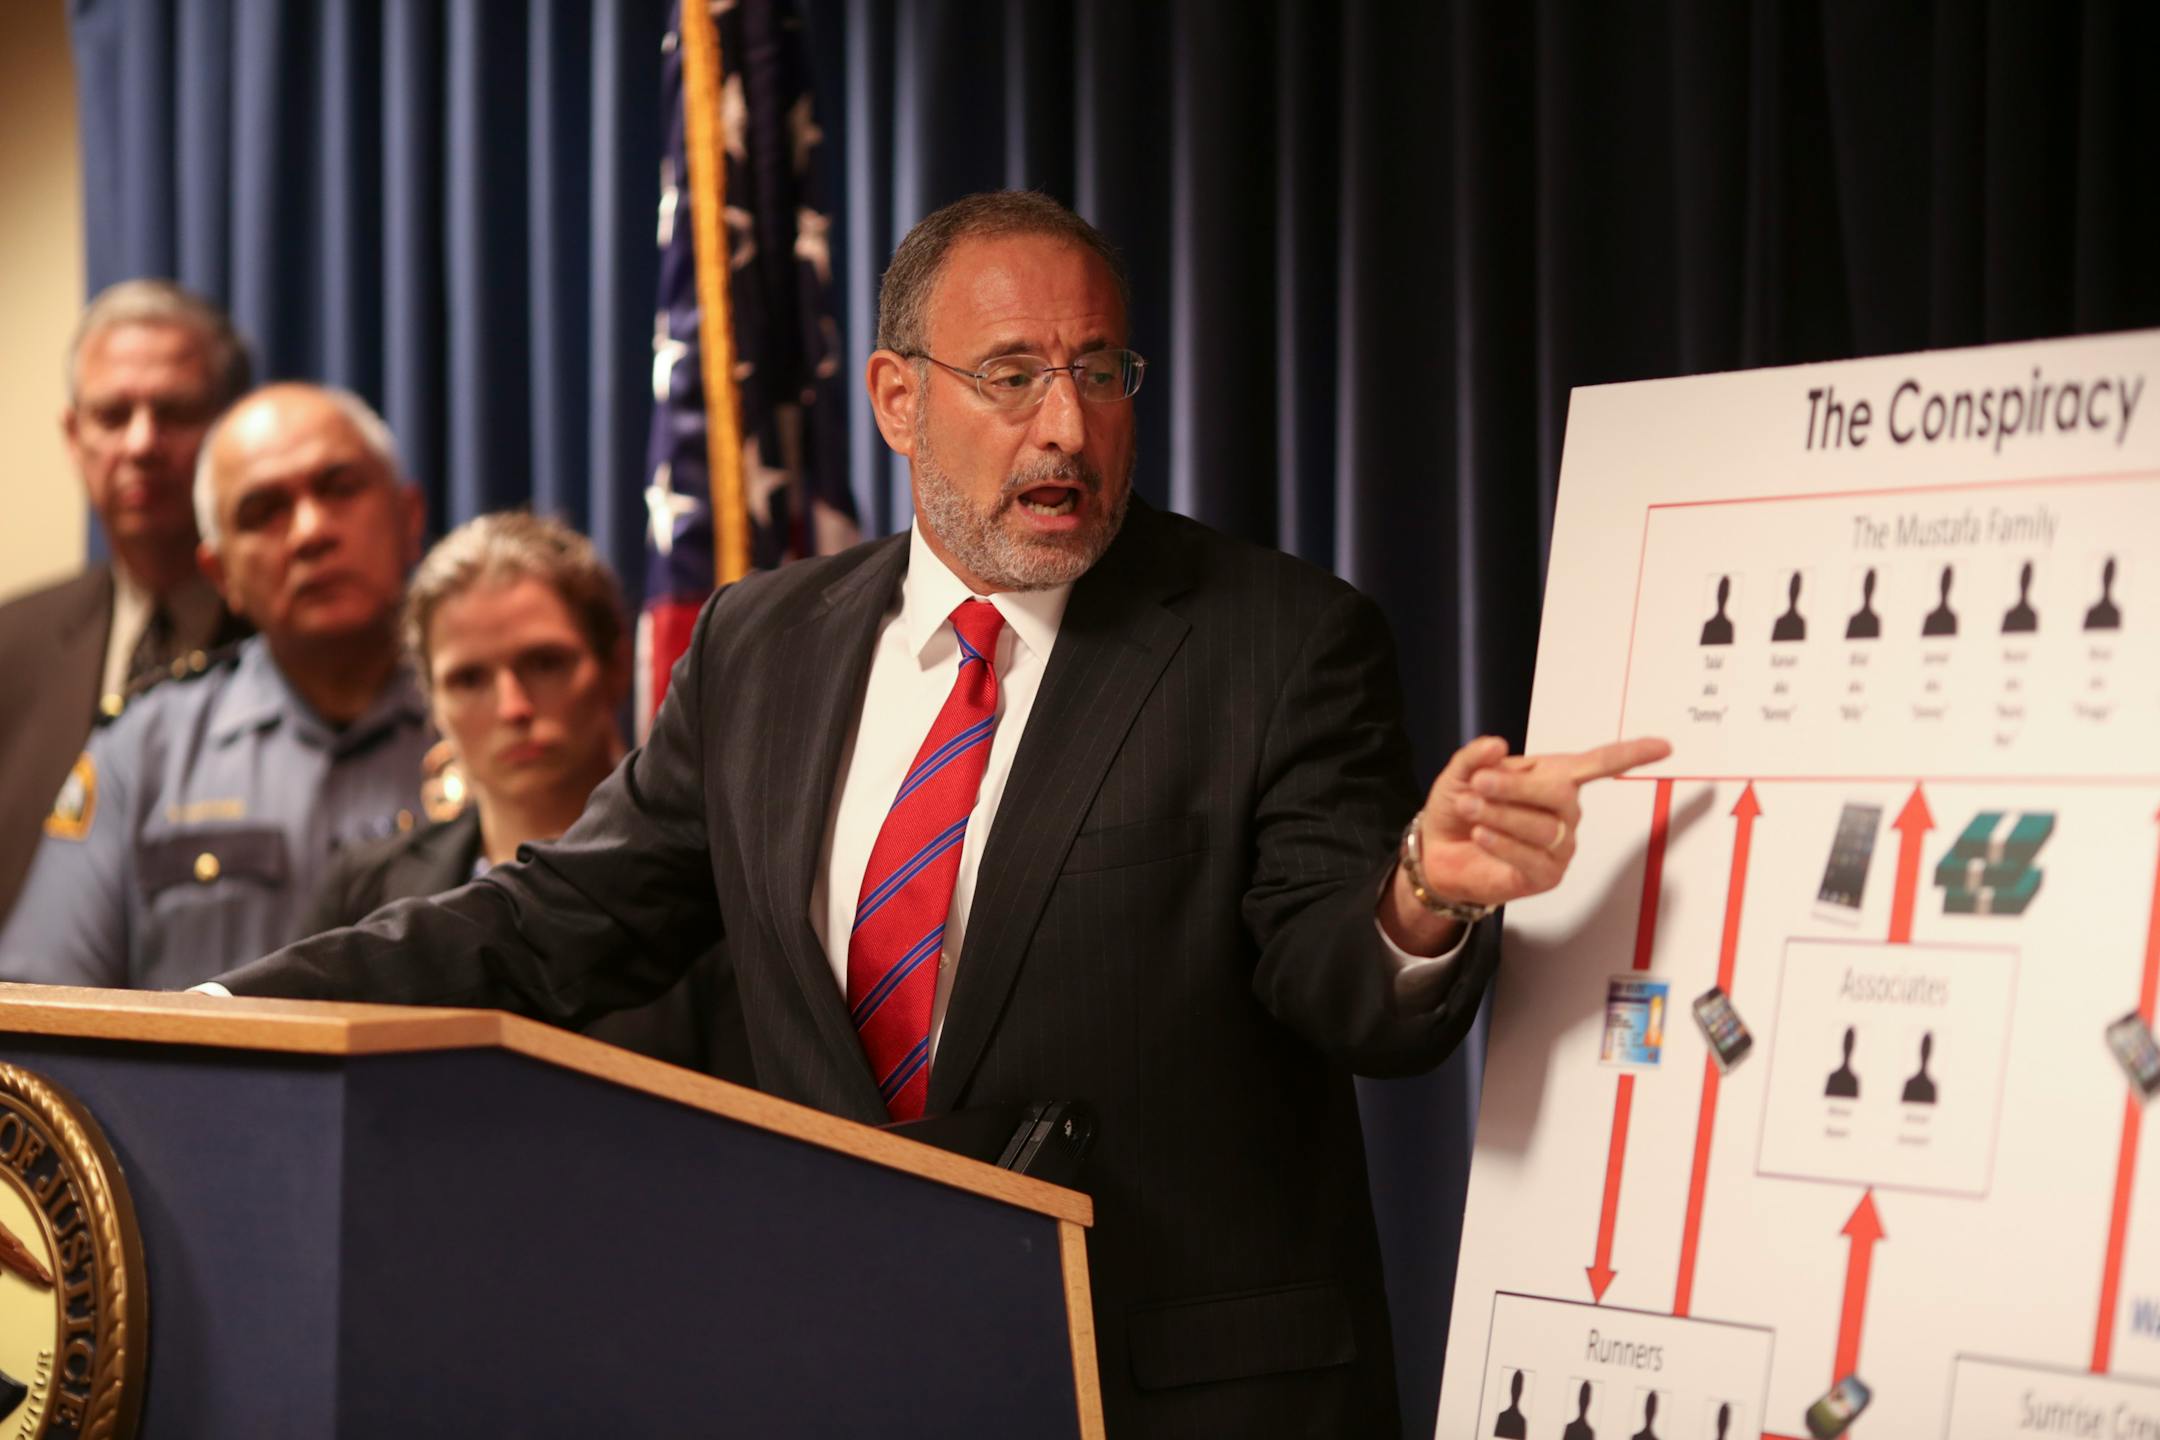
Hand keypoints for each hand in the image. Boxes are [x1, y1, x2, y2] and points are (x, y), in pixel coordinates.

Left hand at [1380, 734, 1670, 952]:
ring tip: (1470, 809)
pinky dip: (1504, 843)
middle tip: (1480, 783)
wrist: (1438, 851)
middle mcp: (1564, 813)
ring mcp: (1559, 845)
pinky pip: (1532, 858)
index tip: (1665, 747)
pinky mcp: (1545, 876)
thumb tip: (1497, 744)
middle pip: (1561, 794)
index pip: (1599, 764)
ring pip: (1543, 827)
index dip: (1631, 755)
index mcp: (1553, 779)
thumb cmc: (1459, 808)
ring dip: (1500, 815)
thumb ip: (1475, 757)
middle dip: (1518, 786)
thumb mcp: (1459, 775)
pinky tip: (1482, 835)